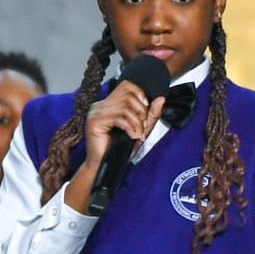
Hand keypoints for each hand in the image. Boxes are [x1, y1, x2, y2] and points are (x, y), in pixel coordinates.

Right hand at [63, 81, 166, 213]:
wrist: (106, 167)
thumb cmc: (119, 150)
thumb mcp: (141, 129)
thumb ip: (151, 114)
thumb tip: (161, 98)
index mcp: (108, 104)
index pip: (127, 86)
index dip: (140, 95)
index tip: (145, 111)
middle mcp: (100, 105)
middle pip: (128, 95)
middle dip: (141, 111)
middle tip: (142, 127)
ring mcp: (95, 112)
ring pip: (125, 107)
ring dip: (136, 122)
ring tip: (137, 134)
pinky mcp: (94, 122)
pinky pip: (119, 117)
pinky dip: (130, 127)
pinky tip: (131, 136)